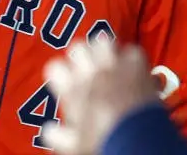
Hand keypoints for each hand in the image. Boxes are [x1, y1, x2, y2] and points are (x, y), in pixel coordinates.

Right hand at [41, 38, 160, 154]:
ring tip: (107, 61)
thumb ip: (58, 136)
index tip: (64, 82)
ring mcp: (114, 65)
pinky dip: (131, 58)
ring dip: (103, 50)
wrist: (137, 140)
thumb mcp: (74, 144)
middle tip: (85, 68)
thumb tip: (49, 132)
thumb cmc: (104, 141)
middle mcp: (91, 72)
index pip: (54, 67)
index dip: (59, 74)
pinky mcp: (136, 65)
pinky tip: (131, 68)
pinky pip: (132, 50)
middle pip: (78, 47)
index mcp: (73, 89)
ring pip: (102, 41)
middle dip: (80, 56)